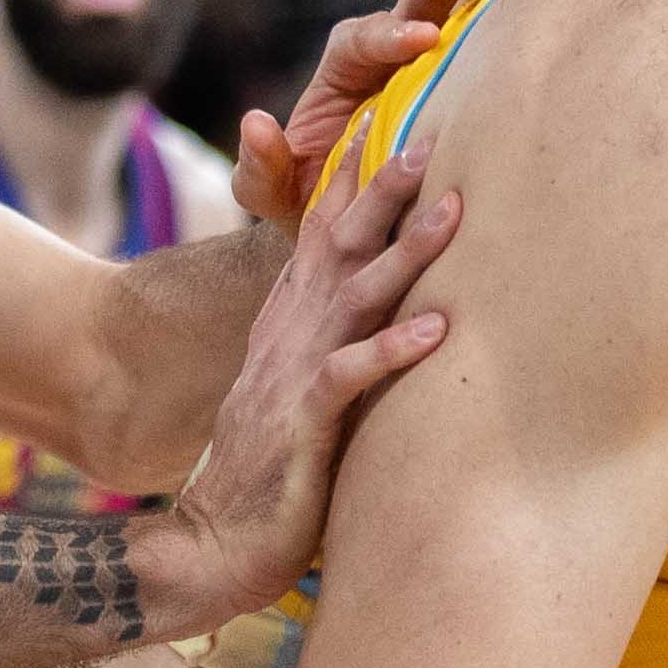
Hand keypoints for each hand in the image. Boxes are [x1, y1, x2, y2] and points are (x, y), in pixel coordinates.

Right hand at [131, 157, 462, 635]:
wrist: (213, 545)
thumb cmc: (270, 477)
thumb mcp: (296, 396)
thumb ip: (329, 350)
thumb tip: (373, 319)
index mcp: (287, 328)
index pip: (316, 237)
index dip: (348, 181)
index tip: (381, 123)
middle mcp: (289, 339)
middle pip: (340, 247)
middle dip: (385, 191)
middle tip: (430, 138)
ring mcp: (293, 377)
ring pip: (355, 296)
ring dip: (406, 252)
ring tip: (454, 211)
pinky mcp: (302, 426)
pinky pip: (350, 375)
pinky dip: (392, 347)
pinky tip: (437, 326)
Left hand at [237, 0, 579, 224]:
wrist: (357, 221)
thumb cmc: (314, 208)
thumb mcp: (275, 198)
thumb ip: (259, 169)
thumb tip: (256, 121)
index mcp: (346, 65)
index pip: (364, 36)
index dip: (392, 34)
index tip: (423, 44)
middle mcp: (392, 43)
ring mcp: (437, 49)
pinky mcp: (472, 64)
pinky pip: (501, 19)